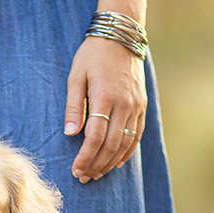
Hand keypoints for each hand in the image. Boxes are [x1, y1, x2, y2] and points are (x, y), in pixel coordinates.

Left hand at [63, 36, 146, 182]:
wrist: (121, 36)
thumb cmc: (92, 55)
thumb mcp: (76, 76)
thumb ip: (74, 107)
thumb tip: (71, 134)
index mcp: (105, 97)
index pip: (96, 137)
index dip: (85, 157)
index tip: (76, 170)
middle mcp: (124, 104)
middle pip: (112, 145)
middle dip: (97, 165)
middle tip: (84, 177)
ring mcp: (136, 106)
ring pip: (126, 143)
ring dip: (111, 162)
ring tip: (97, 174)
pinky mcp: (142, 105)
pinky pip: (137, 135)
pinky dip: (127, 152)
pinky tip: (116, 163)